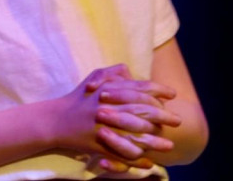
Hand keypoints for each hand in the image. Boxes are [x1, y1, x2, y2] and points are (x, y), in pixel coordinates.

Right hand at [52, 65, 177, 161]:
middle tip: (177, 120)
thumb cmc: (77, 98)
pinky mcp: (98, 145)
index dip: (158, 90)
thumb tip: (130, 71)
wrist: (55, 120)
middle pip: (140, 110)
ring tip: (170, 145)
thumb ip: (112, 73)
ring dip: (154, 140)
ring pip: (134, 134)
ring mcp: (102, 127)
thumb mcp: (92, 79)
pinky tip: (150, 161)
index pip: (137, 88)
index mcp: (106, 90)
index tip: (172, 95)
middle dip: (162, 115)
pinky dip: (137, 158)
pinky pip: (121, 153)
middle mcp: (106, 107)